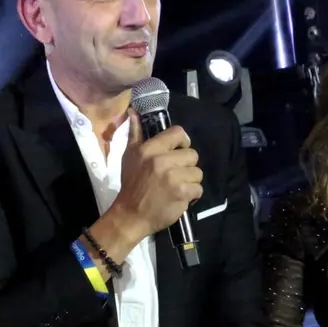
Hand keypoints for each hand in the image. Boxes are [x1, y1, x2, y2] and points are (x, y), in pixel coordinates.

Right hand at [110, 109, 202, 239]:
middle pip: (192, 154)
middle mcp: (161, 161)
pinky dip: (192, 195)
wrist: (130, 214)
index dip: (183, 142)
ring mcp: (173, 177)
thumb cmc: (131, 184)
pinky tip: (180, 197)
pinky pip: (198, 189)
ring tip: (178, 186)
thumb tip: (133, 112)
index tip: (179, 151)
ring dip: (190, 181)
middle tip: (176, 174)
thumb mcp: (129, 156)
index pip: (178, 133)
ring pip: (197, 173)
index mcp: (150, 149)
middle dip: (186, 165)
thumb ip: (135, 133)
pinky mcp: (181, 193)